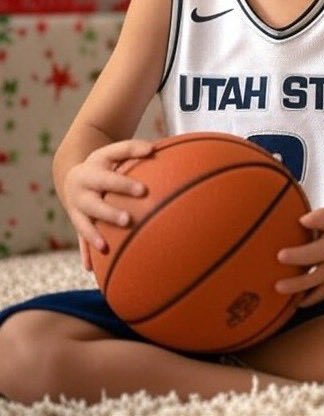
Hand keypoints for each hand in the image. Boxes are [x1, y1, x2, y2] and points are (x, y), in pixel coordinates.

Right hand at [63, 139, 152, 261]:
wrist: (74, 176)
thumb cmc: (105, 163)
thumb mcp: (113, 152)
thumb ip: (132, 149)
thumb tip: (154, 149)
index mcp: (90, 174)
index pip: (108, 179)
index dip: (124, 184)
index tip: (143, 190)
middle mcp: (80, 194)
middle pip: (93, 205)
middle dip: (109, 213)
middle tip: (127, 220)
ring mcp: (77, 211)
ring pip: (83, 225)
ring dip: (93, 237)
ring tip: (105, 248)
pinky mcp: (79, 224)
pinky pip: (81, 241)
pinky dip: (85, 254)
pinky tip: (91, 269)